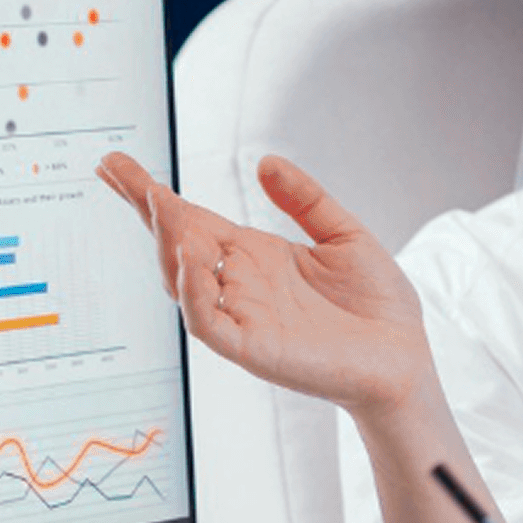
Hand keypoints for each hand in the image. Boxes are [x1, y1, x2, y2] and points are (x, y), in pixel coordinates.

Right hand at [96, 151, 432, 422]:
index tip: (115, 164)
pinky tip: (191, 259)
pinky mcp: (253, 347)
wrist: (407, 361)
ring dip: (167, 240)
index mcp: (255, 256)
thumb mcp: (344, 234)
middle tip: (116, 170)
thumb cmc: (377, 306)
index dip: (152, 193)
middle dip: (144, 208)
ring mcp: (242, 316)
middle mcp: (239, 284)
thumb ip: (305, 199)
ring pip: (182, 280)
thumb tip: (266, 162)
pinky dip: (194, 292)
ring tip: (157, 200)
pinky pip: (208, 322)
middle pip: (174, 242)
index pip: (192, 219)